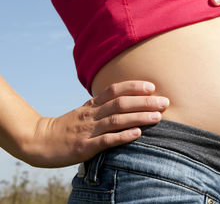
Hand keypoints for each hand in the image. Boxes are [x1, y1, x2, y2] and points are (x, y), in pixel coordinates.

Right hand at [29, 80, 169, 167]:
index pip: (114, 90)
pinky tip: (138, 134)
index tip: (152, 87)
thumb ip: (102, 106)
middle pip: (121, 103)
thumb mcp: (84, 111)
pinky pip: (106, 140)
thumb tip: (128, 102)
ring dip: (139, 117)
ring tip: (158, 117)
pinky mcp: (84, 147)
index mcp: (91, 104)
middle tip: (165, 102)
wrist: (39, 141)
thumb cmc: (67, 127)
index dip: (134, 87)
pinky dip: (123, 136)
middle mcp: (91, 114)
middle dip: (145, 102)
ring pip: (117, 120)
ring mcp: (88, 130)